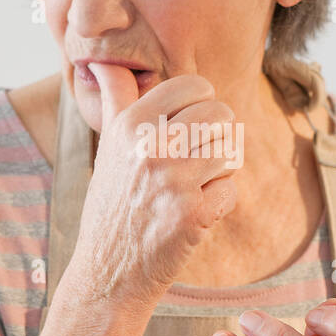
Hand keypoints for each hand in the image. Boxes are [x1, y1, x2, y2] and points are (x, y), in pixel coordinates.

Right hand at [70, 62, 240, 309]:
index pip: (193, 85)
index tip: (192, 125)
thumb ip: (116, 101)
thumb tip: (104, 62)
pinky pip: (231, 191)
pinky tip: (194, 214)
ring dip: (222, 168)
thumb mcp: (106, 148)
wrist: (108, 273)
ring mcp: (172, 180)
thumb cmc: (113, 206)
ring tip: (198, 183)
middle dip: (219, 135)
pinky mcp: (192, 213)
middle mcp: (149, 147)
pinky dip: (219, 204)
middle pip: (220, 113)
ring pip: (231, 149)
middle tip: (201, 158)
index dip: (202, 103)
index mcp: (129, 125)